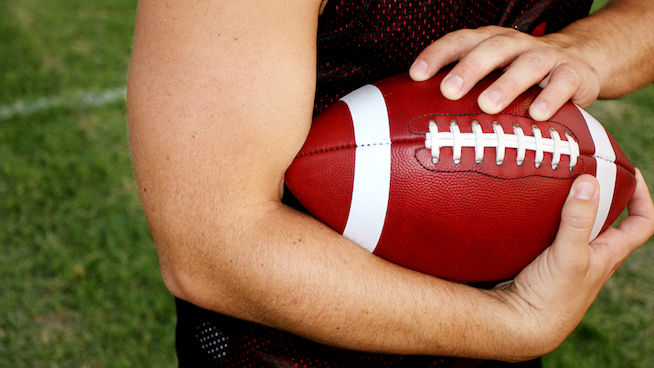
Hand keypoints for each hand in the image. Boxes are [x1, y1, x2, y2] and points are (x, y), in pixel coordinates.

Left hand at [409, 26, 599, 120]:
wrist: (581, 62)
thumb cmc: (521, 74)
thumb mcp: (493, 74)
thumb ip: (465, 89)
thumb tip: (419, 116)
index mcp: (490, 42)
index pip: (460, 42)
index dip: (437, 55)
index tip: (415, 75)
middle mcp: (516, 45)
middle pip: (491, 49)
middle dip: (469, 68)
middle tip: (448, 90)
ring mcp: (546, 57)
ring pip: (527, 64)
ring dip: (506, 84)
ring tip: (487, 105)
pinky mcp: (573, 73)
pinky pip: (563, 83)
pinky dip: (551, 98)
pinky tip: (536, 115)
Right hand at [488, 170, 653, 358]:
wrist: (520, 323)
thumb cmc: (551, 298)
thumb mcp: (570, 256)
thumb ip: (578, 221)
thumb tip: (589, 182)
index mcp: (609, 254)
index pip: (642, 223)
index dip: (642, 197)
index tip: (629, 174)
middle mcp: (593, 255)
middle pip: (607, 219)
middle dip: (600, 193)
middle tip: (585, 170)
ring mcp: (568, 258)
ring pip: (576, 225)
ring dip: (571, 205)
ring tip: (557, 183)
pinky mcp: (544, 259)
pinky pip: (551, 232)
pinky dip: (545, 218)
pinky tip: (530, 209)